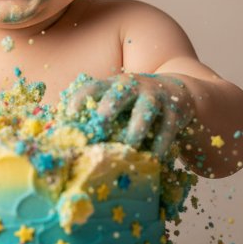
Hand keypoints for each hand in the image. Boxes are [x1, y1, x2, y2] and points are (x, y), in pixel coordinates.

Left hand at [63, 72, 193, 157]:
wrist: (178, 94)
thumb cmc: (135, 105)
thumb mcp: (117, 102)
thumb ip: (97, 115)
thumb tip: (64, 137)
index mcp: (114, 85)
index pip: (93, 87)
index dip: (80, 98)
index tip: (68, 114)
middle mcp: (134, 86)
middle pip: (120, 93)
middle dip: (109, 106)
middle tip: (100, 124)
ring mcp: (155, 97)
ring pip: (145, 110)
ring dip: (136, 129)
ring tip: (128, 148)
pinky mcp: (174, 111)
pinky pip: (167, 128)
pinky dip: (160, 144)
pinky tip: (153, 159)